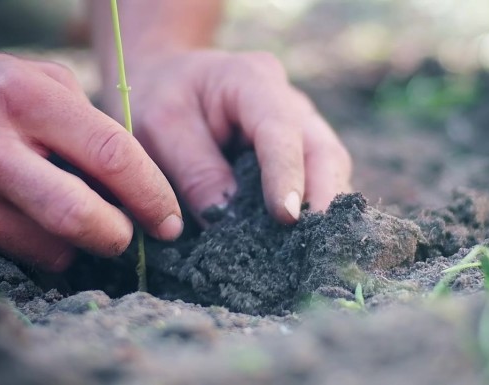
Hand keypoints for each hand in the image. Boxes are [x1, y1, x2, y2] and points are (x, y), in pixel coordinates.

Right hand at [0, 51, 181, 270]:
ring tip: (61, 213)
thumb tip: (140, 191)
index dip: (153, 195)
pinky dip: (31, 249)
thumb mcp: (43, 82)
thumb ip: (93, 127)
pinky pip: (13, 262)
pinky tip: (17, 219)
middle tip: (127, 232)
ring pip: (52, 253)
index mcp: (22, 99)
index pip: (112, 157)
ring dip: (75, 244)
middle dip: (120, 236)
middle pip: (81, 219)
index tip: (169, 220)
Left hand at [101, 50, 351, 223]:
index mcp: (252, 81)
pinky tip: (302, 240)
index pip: (280, 130)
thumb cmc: (159, 98)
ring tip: (312, 250)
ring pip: (329, 168)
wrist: (164, 80)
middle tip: (317, 245)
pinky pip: (317, 180)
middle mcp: (288, 100)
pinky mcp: (299, 150)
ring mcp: (300, 124)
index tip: (287, 216)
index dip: (286, 174)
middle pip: (323, 151)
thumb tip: (231, 221)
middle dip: (324, 198)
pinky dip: (314, 209)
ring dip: (323, 209)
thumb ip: (195, 172)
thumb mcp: (161, 128)